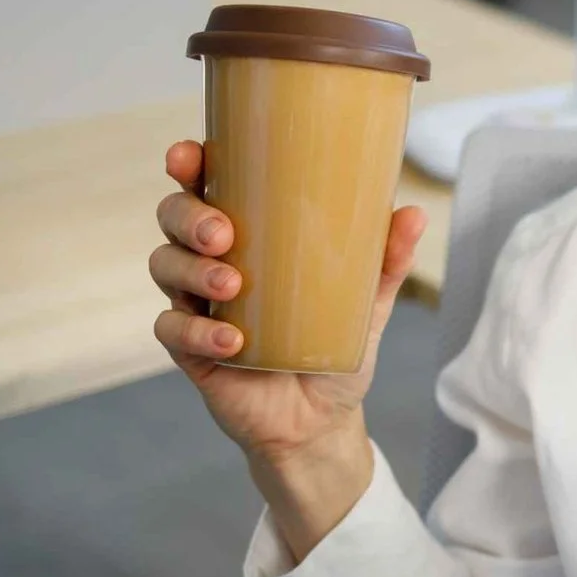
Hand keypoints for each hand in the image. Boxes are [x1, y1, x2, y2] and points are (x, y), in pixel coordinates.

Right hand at [150, 139, 427, 558]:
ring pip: (164, 265)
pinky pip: (172, 329)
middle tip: (223, 232)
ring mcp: (197, 304)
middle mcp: (212, 261)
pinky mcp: (190, 350)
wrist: (320, 421)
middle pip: (172, 218)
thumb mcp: (367, 302)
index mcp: (249, 235)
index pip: (205, 186)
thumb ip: (386, 261)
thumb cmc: (333, 346)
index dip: (188, 164)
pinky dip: (198, 332)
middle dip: (188, 215)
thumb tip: (412, 215)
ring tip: (233, 284)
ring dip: (193, 269)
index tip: (190, 155)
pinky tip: (233, 342)